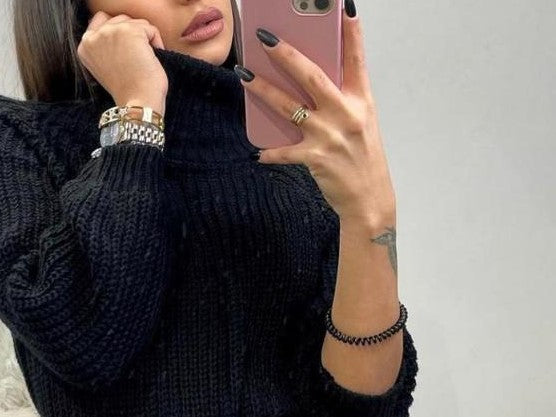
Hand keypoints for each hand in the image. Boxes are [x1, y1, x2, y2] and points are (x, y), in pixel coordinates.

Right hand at [77, 12, 167, 112]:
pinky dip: (156, 43)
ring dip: (144, 40)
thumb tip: (119, 31)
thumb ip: (104, 47)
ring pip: (136, 22)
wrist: (136, 105)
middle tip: (135, 62)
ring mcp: (111, 31)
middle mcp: (94, 36)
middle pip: (120, 20)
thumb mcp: (105, 67)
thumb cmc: (126, 91)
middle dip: (132, 36)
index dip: (118, 35)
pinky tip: (150, 61)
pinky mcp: (131, 31)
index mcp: (85, 46)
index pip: (101, 20)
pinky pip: (150, 29)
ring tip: (141, 62)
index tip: (125, 55)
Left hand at [238, 12, 394, 222]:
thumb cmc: (362, 159)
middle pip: (312, 76)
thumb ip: (341, 101)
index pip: (356, 59)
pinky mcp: (316, 158)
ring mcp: (330, 135)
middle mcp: (346, 114)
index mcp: (361, 101)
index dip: (351, 32)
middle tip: (265, 38)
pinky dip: (270, 153)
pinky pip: (285, 151)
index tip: (344, 7)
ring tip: (244, 76)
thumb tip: (311, 83)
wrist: (369, 200)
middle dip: (286, 54)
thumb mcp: (361, 123)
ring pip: (289, 106)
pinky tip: (257, 153)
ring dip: (263, 90)